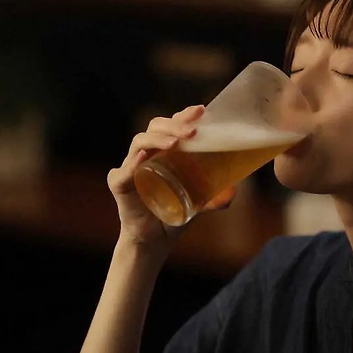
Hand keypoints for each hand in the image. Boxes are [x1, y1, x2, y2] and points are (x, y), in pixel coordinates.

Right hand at [107, 105, 234, 253]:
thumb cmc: (173, 214)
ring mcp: (129, 167)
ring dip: (158, 139)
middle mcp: (144, 154)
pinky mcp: (119, 184)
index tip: (202, 111)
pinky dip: (133, 162)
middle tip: (193, 131)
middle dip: (174, 124)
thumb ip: (214, 197)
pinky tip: (144, 157)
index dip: (183, 116)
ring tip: (175, 143)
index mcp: (162, 151)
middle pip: (155, 128)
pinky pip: (124, 171)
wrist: (154, 242)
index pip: (170, 126)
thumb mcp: (198, 202)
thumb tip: (233, 192)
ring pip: (140, 142)